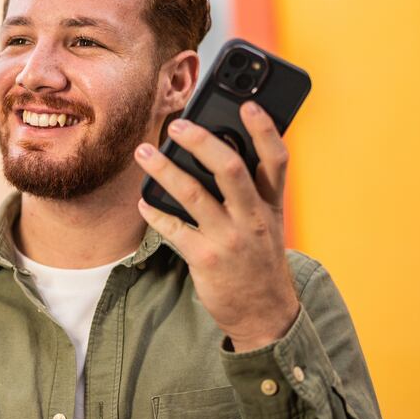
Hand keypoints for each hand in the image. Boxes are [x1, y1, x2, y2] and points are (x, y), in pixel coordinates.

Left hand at [133, 101, 298, 351]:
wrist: (265, 313)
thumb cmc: (260, 258)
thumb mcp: (268, 222)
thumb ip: (251, 190)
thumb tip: (216, 150)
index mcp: (271, 203)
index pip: (276, 159)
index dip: (265, 129)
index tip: (248, 104)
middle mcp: (253, 217)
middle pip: (231, 168)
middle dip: (201, 142)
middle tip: (176, 125)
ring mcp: (230, 238)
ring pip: (193, 194)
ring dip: (164, 170)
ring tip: (143, 153)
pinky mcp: (206, 259)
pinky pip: (174, 229)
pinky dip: (155, 212)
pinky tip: (144, 202)